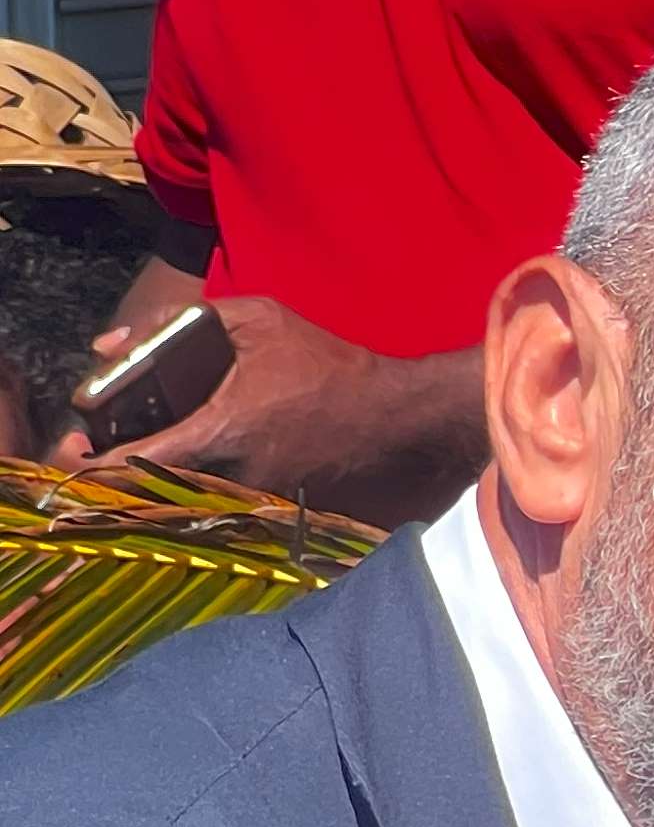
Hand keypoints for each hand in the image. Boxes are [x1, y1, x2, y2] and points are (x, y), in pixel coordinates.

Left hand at [77, 291, 485, 523]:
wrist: (399, 417)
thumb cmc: (328, 364)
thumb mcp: (258, 318)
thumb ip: (179, 322)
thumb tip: (112, 344)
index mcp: (220, 431)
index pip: (135, 463)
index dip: (97, 461)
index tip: (80, 449)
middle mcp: (234, 474)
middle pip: (154, 485)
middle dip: (127, 465)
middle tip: (113, 440)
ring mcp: (257, 497)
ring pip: (190, 495)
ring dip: (169, 474)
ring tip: (162, 444)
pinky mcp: (279, 507)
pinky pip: (227, 499)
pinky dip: (209, 482)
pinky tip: (212, 458)